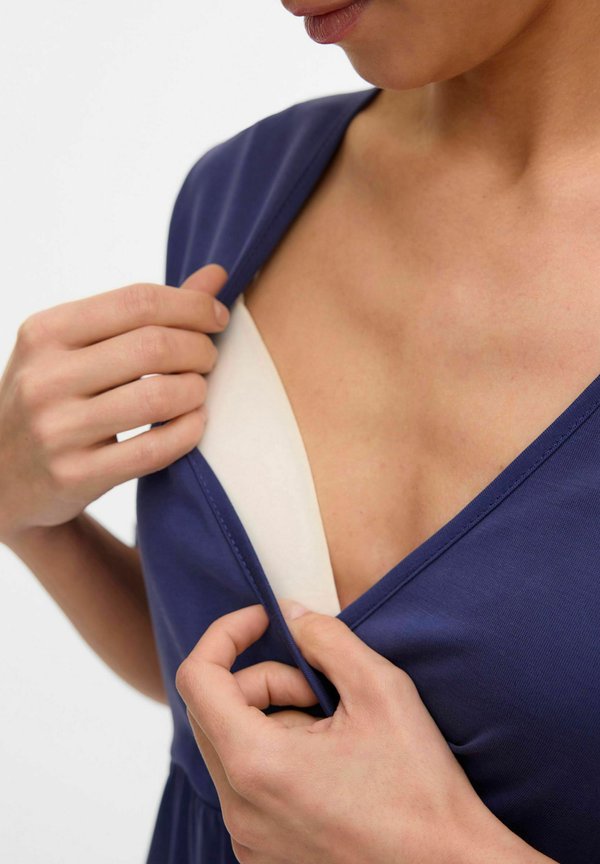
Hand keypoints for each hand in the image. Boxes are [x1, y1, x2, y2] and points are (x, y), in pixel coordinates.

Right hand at [0, 263, 229, 543]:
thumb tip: (215, 275)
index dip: (192, 306)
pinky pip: (153, 450)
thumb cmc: (54, 397)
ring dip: (196, 391)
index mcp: (46, 332)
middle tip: (208, 359)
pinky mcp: (74, 476)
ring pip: (159, 398)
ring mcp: (57, 430)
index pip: (138, 302)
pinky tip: (192, 423)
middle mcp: (45, 377)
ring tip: (197, 391)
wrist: (2, 474)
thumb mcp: (78, 347)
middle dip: (200, 349)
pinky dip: (188, 432)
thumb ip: (145, 312)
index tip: (216, 318)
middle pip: (155, 347)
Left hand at [176, 599, 526, 863]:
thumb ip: (326, 638)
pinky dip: (276, 754)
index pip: (197, 678)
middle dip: (263, 679)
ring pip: (232, 744)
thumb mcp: (381, 689)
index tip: (263, 620)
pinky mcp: (262, 851)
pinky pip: (246, 781)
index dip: (225, 634)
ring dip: (274, 718)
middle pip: (214, 709)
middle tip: (321, 688)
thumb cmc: (420, 784)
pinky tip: (329, 763)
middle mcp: (238, 807)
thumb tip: (290, 615)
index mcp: (256, 764)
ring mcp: (247, 836)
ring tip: (334, 731)